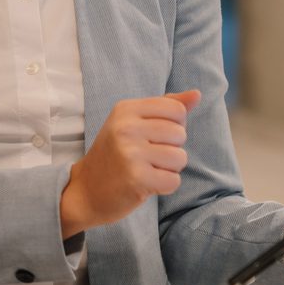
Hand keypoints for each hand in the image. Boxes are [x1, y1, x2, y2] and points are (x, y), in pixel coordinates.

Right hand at [59, 90, 200, 237]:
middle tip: (146, 157)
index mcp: (126, 109)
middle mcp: (126, 127)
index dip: (174, 126)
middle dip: (171, 149)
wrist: (86, 190)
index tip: (153, 136)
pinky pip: (173, 181)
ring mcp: (130, 153)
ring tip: (147, 170)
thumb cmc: (115, 154)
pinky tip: (146, 184)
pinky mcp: (136, 178)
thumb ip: (166, 107)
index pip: (176, 109)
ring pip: (180, 158)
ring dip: (169, 169)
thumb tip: (197, 94)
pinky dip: (164, 186)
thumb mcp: (133, 123)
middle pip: (180, 134)